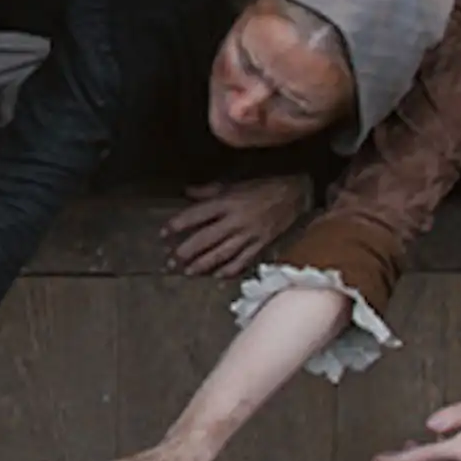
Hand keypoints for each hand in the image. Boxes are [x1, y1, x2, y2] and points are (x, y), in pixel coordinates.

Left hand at [160, 173, 311, 279]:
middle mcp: (236, 220)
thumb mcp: (233, 183)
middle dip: (186, 252)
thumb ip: (208, 190)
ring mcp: (249, 234)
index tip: (163, 234)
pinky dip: (230, 271)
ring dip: (203, 265)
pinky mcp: (262, 244)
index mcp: (226, 202)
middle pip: (206, 239)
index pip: (196, 215)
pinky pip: (244, 261)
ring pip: (222, 254)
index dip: (178, 225)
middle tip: (170, 262)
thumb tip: (186, 192)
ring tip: (188, 272)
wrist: (297, 191)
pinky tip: (218, 278)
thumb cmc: (262, 185)